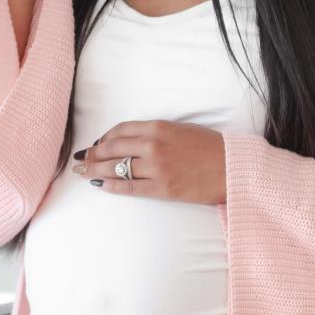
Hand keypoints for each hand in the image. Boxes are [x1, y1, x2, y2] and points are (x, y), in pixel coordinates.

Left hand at [72, 120, 226, 205]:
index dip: (103, 138)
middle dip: (92, 154)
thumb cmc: (210, 148)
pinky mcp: (162, 188)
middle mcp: (154, 145)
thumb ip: (155, 133)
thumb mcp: (180, 129)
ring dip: (95, 170)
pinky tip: (100, 185)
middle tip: (81, 159)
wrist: (232, 167)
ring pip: (115, 168)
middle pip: (112, 148)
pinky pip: (129, 187)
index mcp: (158, 126)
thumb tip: (129, 141)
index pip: (120, 130)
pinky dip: (111, 186)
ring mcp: (157, 167)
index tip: (96, 144)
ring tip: (83, 172)